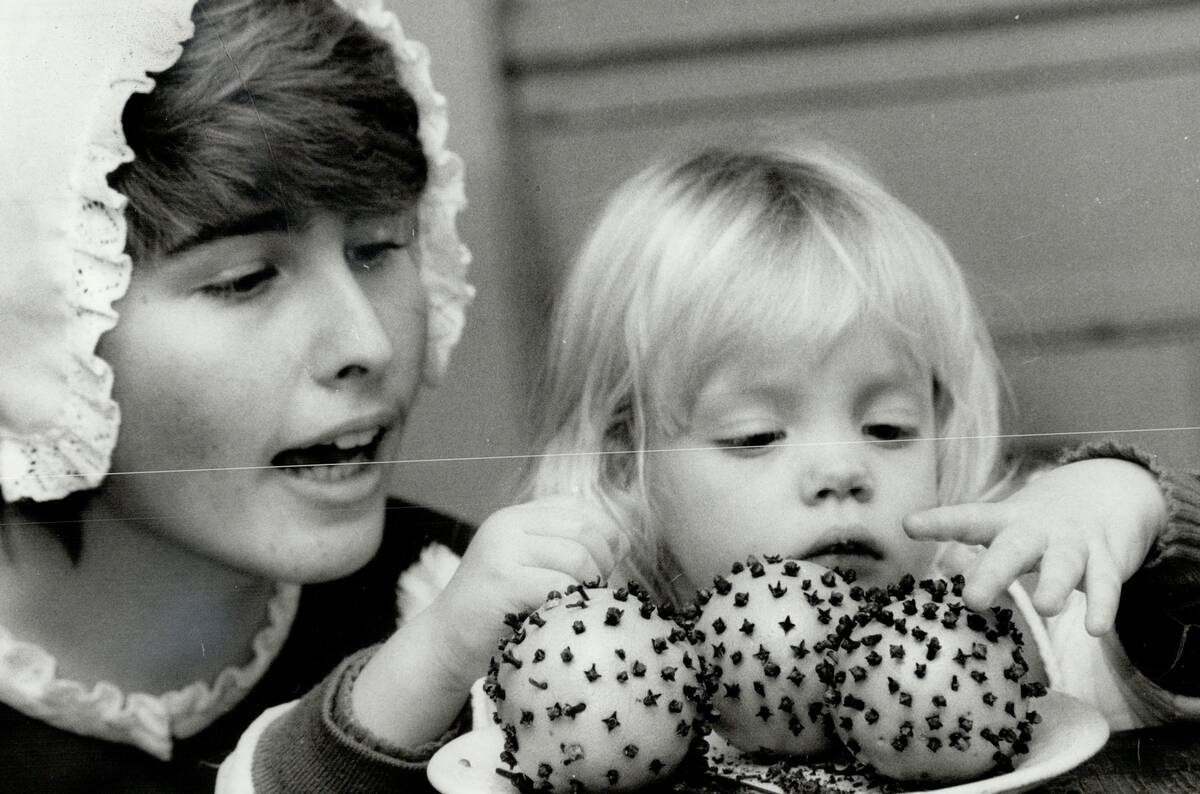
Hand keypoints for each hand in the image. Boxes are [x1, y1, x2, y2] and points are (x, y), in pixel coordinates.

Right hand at [428, 494, 628, 685]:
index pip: (578, 507)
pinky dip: (574, 602)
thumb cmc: (496, 611)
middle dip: (604, 560)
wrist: (444, 643)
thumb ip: (564, 547)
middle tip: (598, 590)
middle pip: (584, 529)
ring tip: (583, 604)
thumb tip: (623, 539)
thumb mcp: (527, 566)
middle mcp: (506, 525)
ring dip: (592, 585)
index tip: (609, 563)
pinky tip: (568, 617)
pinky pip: (560, 585)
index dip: (606, 532)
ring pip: (577, 557)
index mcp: (515, 517)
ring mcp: (502, 551)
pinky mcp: (503, 581)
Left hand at [904, 458, 1166, 635]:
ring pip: (1064, 563)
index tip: (909, 525)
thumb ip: (982, 554)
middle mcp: (1037, 530)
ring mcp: (1073, 543)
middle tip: (972, 600)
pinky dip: (1103, 606)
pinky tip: (1096, 629)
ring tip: (1045, 608)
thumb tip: (940, 577)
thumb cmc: (1041, 523)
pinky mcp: (1107, 558)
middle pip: (1013, 549)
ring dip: (1054, 585)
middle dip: (993, 573)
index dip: (939, 522)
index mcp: (1006, 521)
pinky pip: (1107, 584)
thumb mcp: (1010, 528)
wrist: (1110, 489)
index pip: (968, 519)